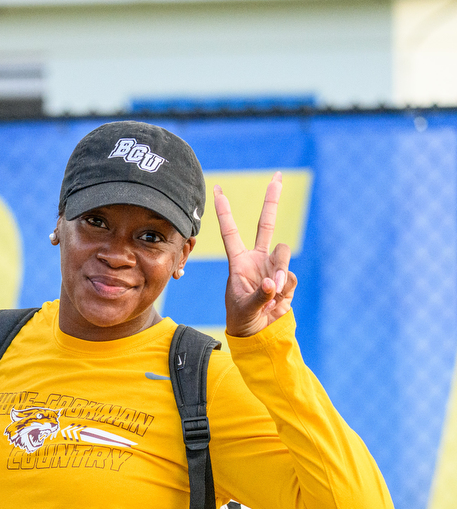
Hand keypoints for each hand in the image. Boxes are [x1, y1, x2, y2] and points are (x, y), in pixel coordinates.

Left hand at [215, 173, 297, 336]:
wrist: (259, 332)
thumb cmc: (243, 318)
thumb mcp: (245, 309)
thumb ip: (260, 295)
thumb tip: (273, 282)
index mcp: (239, 262)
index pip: (230, 232)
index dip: (224, 212)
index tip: (217, 190)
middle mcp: (257, 259)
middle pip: (266, 224)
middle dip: (272, 200)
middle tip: (276, 177)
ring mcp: (273, 266)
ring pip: (284, 253)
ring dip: (280, 270)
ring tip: (272, 291)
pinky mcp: (286, 277)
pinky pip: (290, 276)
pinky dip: (285, 288)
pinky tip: (277, 300)